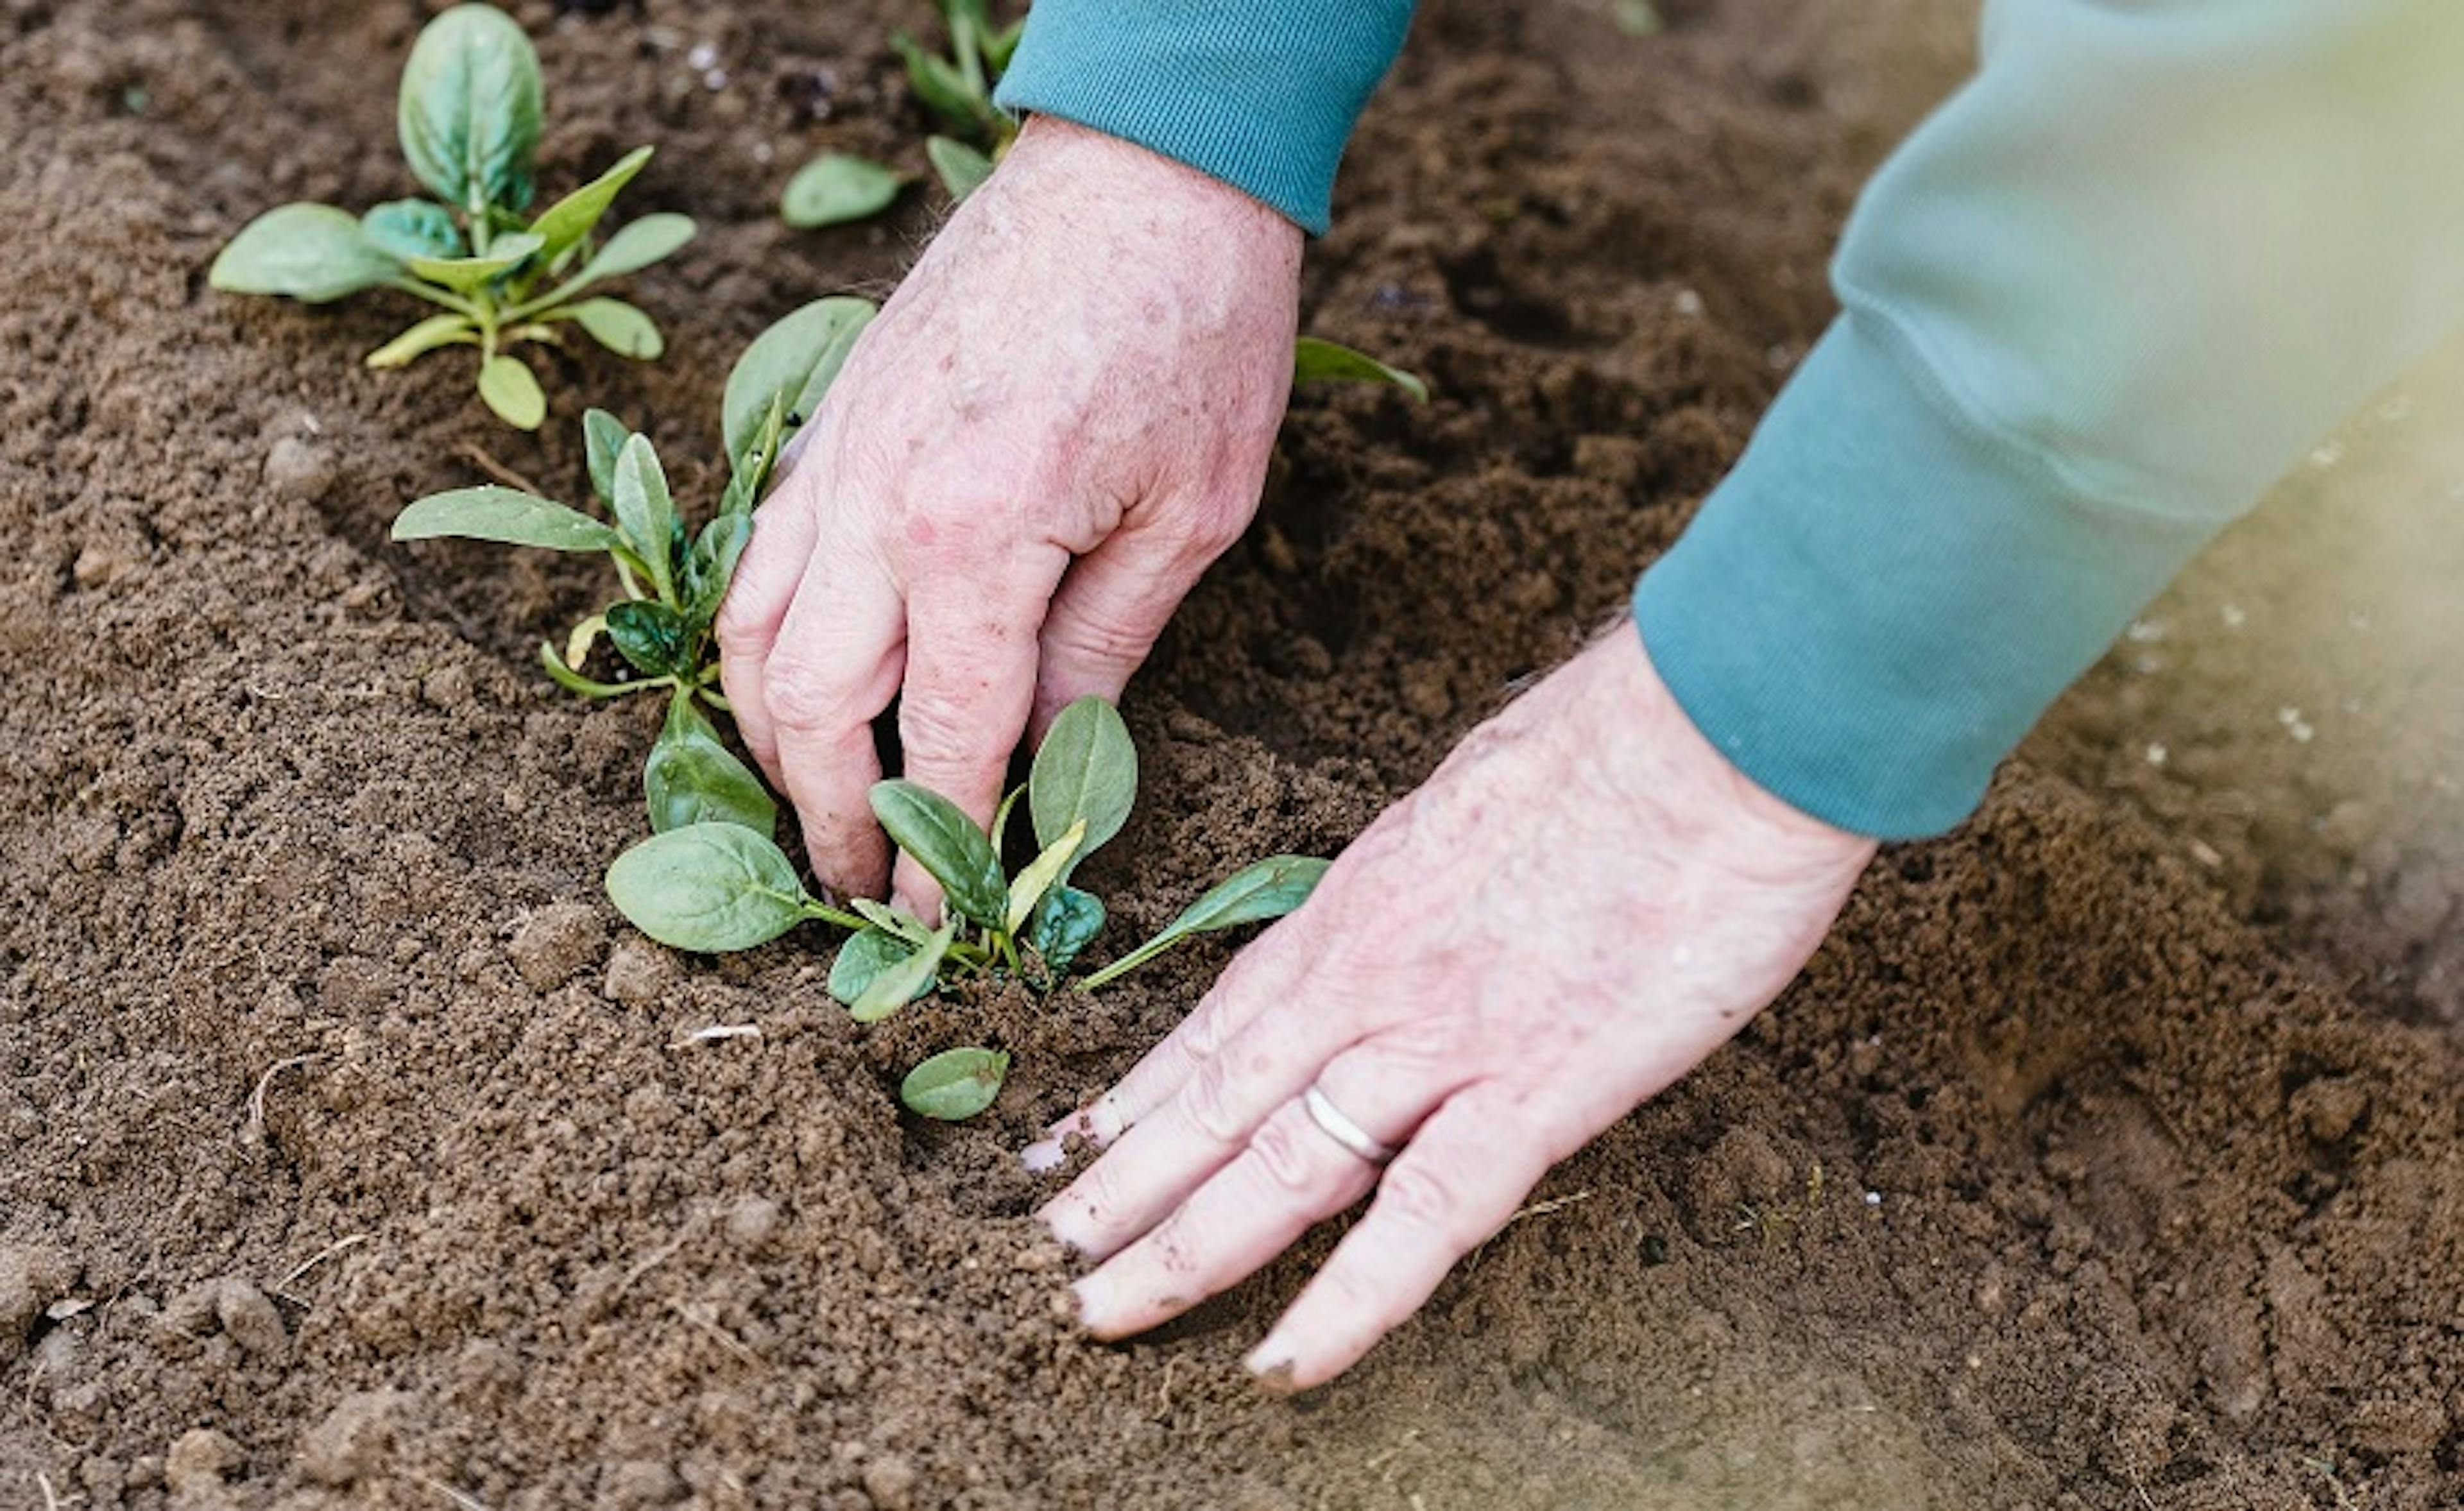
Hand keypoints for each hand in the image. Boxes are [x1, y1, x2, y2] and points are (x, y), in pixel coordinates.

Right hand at [718, 117, 1301, 909]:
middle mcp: (877, 503)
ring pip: (752, 633)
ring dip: (770, 740)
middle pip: (810, 706)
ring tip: (813, 809)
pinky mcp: (829, 419)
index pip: (940, 737)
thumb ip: (1106, 649)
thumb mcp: (1193, 514)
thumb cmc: (1196, 330)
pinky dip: (761, 639)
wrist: (1145, 168)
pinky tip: (796, 682)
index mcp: (979, 536)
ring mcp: (836, 456)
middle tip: (860, 891)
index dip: (941, 844)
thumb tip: (1051, 759)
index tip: (943, 923)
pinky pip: (759, 556)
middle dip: (828, 819)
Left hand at [1028, 629, 1878, 1387]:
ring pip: (1280, 1163)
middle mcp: (1372, 978)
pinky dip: (1347, 1300)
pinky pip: (1424, 1216)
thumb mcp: (1478, 800)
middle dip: (1122, 1184)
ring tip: (1096, 1311)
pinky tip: (1283, 1363)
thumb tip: (1427, 905)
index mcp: (1361, 905)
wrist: (1719, 726)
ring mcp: (1442, 1038)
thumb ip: (1434, 878)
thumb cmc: (1624, 742)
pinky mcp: (1537, 1087)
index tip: (1070, 1145)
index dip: (1141, 1093)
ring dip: (1181, 1247)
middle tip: (1041, 1254)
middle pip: (1218, 1101)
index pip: (1222, 1022)